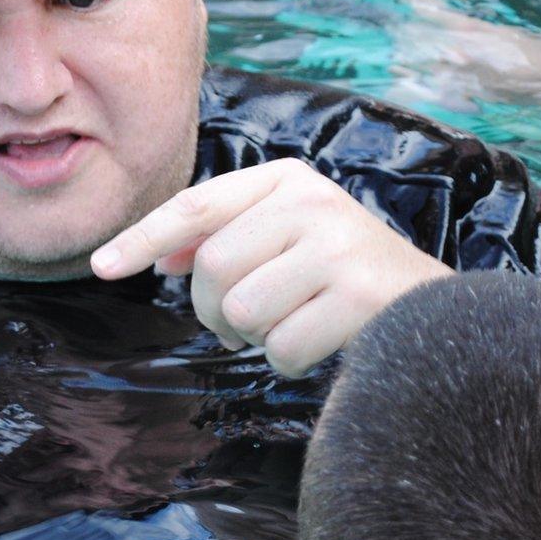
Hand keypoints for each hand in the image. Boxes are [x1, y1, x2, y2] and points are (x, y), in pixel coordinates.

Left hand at [91, 159, 453, 376]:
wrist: (440, 313)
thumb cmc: (345, 279)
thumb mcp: (286, 239)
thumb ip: (224, 238)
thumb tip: (157, 258)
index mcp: (288, 179)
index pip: (196, 206)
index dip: (142, 238)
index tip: (100, 267)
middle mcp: (312, 201)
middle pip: (210, 269)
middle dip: (216, 311)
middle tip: (249, 322)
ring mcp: (337, 245)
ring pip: (241, 312)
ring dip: (256, 338)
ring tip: (294, 324)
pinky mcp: (358, 294)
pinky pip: (280, 347)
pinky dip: (291, 360)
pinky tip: (325, 342)